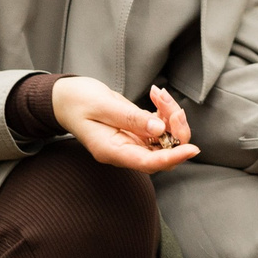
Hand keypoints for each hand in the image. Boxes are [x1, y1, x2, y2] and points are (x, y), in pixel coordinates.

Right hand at [53, 75, 197, 173]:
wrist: (66, 98)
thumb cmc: (77, 101)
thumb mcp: (102, 106)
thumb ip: (131, 118)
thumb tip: (160, 128)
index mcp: (112, 151)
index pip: (148, 162)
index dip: (172, 157)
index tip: (191, 149)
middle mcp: (124, 150)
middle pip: (162, 153)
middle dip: (176, 132)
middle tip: (173, 108)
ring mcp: (132, 141)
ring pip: (165, 139)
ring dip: (171, 117)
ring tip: (160, 95)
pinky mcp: (137, 130)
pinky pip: (160, 126)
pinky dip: (165, 111)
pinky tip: (157, 95)